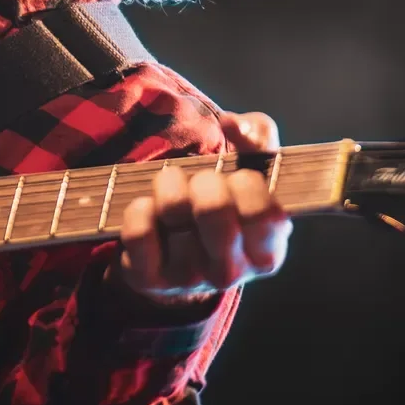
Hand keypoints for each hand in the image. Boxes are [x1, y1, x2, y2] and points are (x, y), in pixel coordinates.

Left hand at [115, 111, 290, 303]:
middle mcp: (231, 273)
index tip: (239, 180)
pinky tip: (151, 211)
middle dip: (204, 180)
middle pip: (213, 208)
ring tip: (175, 192)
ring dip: (169, 186)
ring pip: (171, 210)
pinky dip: (140, 207)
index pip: (263, 212)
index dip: (247, 183)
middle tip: (203, 184)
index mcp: (266, 252)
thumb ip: (258, 136)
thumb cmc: (226, 200)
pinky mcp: (150, 279)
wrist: (180, 249)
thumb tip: (232, 124)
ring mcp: (189, 279)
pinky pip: (138, 230)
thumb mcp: (254, 168)